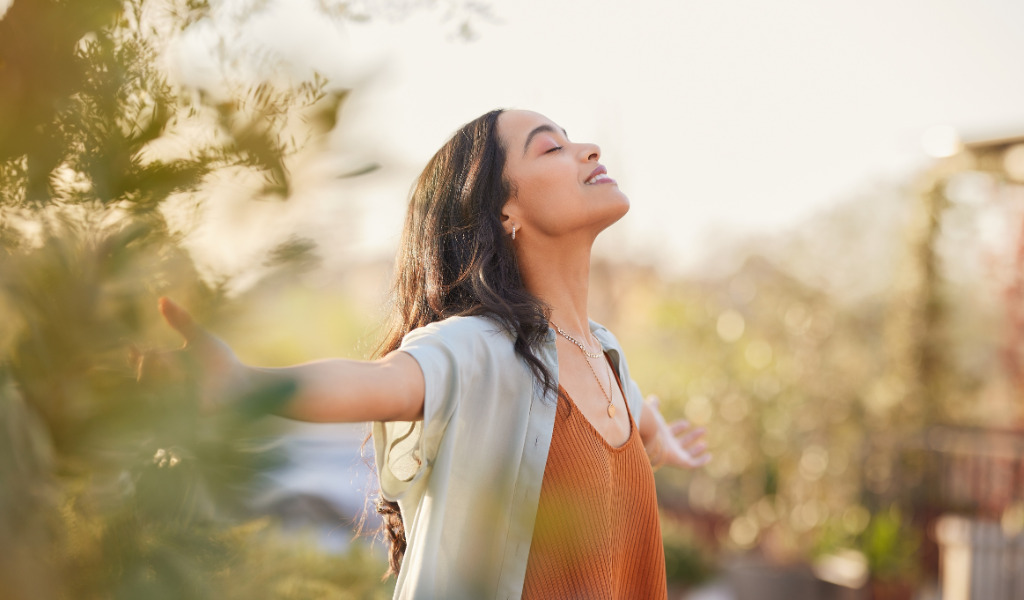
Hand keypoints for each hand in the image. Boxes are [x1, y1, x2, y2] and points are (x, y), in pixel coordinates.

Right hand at [132, 297, 244, 411]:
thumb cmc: (221, 362)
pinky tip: (187, 384)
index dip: (134, 358)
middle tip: (160, 356)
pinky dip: (176, 394)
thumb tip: (161, 299)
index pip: (141, 364)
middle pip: (142, 378)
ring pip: (153, 394)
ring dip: (163, 379)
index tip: (133, 347)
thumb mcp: (199, 338)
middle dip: (148, 366)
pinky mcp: (186, 416)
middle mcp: (167, 387)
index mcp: (167, 368)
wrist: (243, 383)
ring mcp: (176, 403)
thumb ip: (181, 321)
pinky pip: (171, 409)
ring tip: (179, 371)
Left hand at [643, 395, 710, 469]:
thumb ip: (653, 407)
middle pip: (681, 443)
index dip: (679, 427)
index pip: (671, 432)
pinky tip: (709, 457)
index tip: (686, 423)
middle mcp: (668, 446)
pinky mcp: (681, 462)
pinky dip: (701, 461)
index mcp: (661, 435)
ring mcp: (674, 455)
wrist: (649, 440)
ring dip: (696, 449)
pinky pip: (693, 463)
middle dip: (691, 437)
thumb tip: (653, 398)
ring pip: (687, 454)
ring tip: (704, 443)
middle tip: (703, 430)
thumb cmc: (650, 426)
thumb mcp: (653, 414)